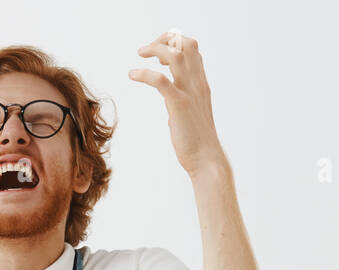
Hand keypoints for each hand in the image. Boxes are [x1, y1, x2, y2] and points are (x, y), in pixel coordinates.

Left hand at [129, 32, 225, 177]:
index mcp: (201, 85)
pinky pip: (160, 80)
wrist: (206, 160)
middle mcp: (197, 84)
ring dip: (155, 48)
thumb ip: (183, 108)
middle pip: (186, 44)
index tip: (160, 55)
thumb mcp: (192, 118)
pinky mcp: (178, 105)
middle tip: (147, 50)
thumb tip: (172, 112)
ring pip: (175, 55)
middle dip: (165, 39)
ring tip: (141, 53)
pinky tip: (132, 74)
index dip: (175, 43)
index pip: (193, 50)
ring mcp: (189, 93)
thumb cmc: (198, 143)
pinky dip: (144, 73)